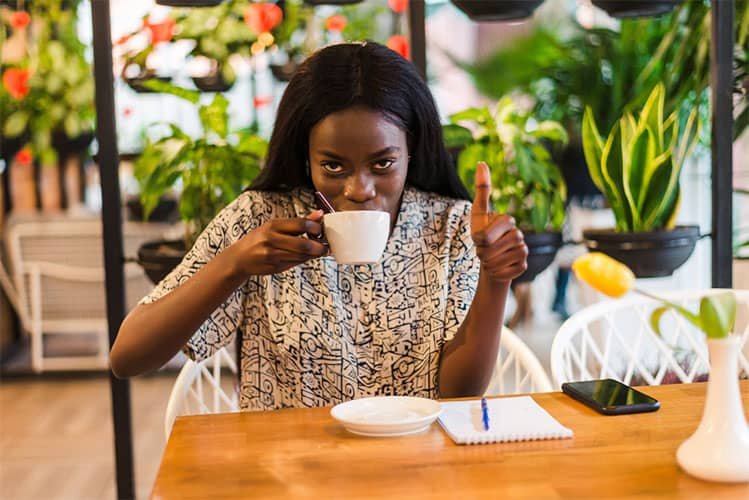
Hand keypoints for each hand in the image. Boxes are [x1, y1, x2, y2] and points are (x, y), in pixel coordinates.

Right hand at [233, 209, 328, 276]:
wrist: (240, 258)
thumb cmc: (260, 239)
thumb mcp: (275, 227)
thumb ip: (298, 223)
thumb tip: (319, 214)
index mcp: (272, 226)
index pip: (300, 224)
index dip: (315, 228)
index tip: (321, 230)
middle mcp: (271, 240)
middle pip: (302, 244)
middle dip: (318, 247)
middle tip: (326, 247)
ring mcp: (272, 255)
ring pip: (301, 256)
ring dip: (314, 255)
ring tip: (320, 251)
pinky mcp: (274, 267)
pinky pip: (295, 263)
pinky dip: (304, 259)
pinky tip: (307, 256)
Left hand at [471, 161, 527, 283]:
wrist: (490, 261)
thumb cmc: (482, 235)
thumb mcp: (478, 214)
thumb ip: (482, 190)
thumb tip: (482, 162)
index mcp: (508, 221)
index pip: (487, 235)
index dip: (479, 240)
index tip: (479, 239)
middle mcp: (519, 234)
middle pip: (492, 249)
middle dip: (482, 253)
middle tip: (483, 251)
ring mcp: (523, 250)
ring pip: (500, 261)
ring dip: (489, 263)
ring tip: (490, 259)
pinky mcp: (524, 265)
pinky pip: (507, 272)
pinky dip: (498, 272)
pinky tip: (500, 268)